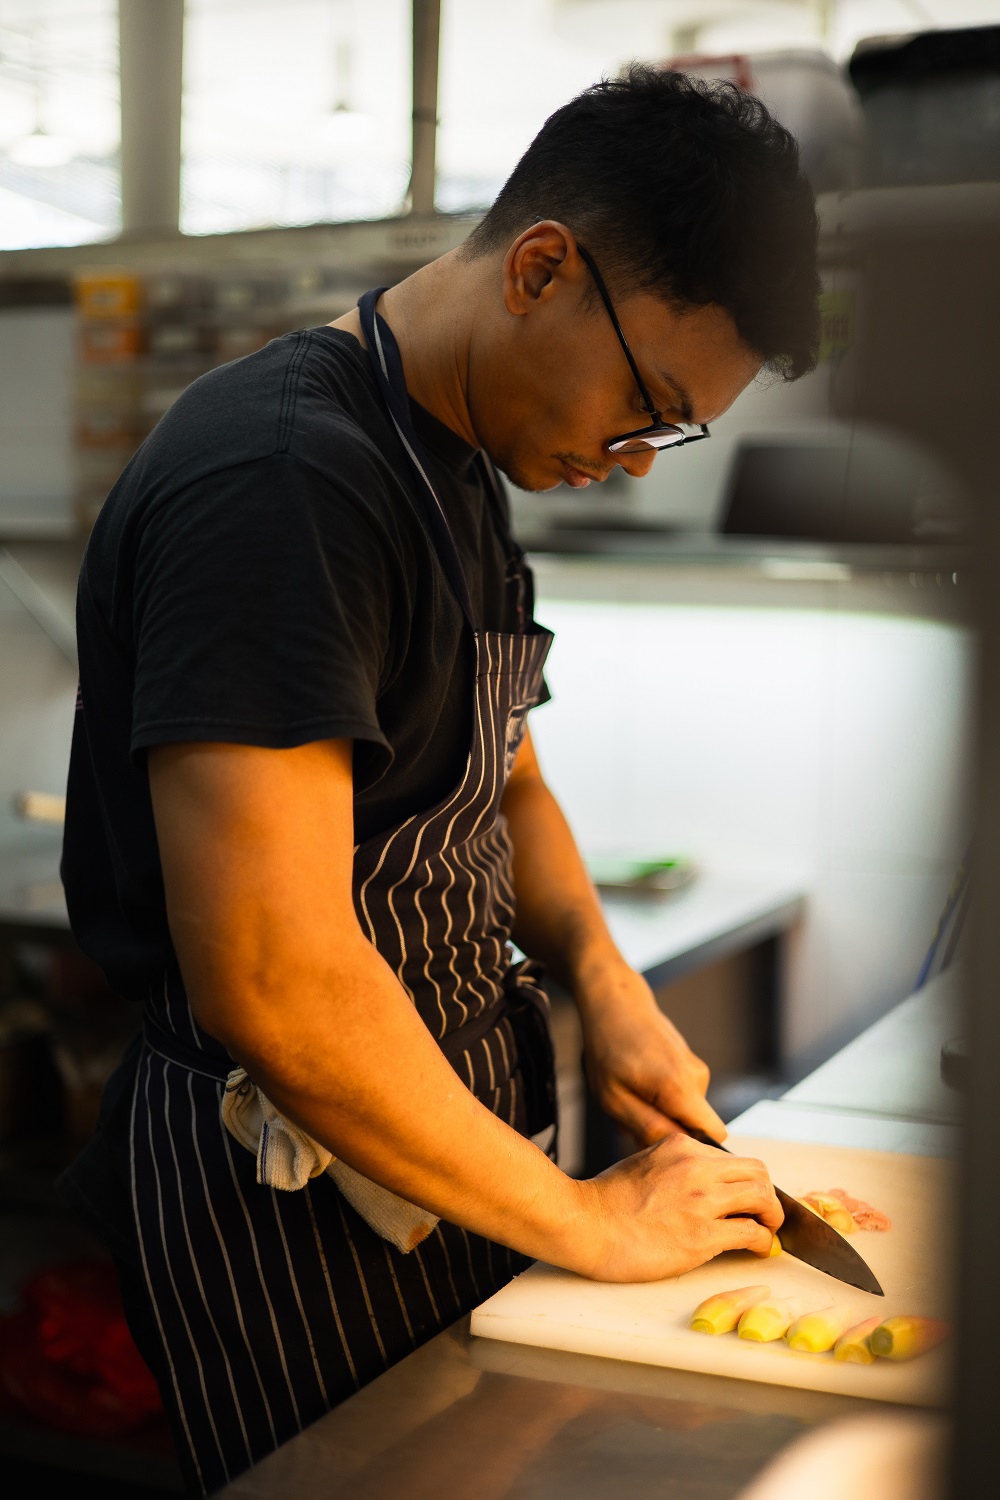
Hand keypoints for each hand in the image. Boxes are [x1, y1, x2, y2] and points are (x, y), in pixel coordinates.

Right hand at [576, 1132, 782, 1281]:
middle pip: (758, 1173)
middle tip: (766, 1215)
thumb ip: (676, 1165)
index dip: (747, 1181)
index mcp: (682, 1148)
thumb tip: (705, 1181)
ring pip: (763, 1198)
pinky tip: (757, 1249)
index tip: (748, 1199)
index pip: (733, 1159)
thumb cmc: (606, 1201)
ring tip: (767, 1231)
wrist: (585, 1226)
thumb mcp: (645, 1162)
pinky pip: (751, 1233)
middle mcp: (696, 1168)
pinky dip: (763, 1242)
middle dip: (768, 1195)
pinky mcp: (701, 1235)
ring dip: (772, 1217)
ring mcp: (701, 1201)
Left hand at [577, 961, 725, 1143]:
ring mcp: (697, 1070)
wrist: (616, 1001)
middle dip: (667, 1132)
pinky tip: (638, 1082)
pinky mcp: (691, 1065)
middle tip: (631, 1118)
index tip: (664, 1149)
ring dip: (659, 1113)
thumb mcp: (613, 1097)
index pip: (715, 1135)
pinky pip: (681, 1097)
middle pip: (696, 1128)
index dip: (693, 1150)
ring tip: (630, 1095)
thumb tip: (677, 1151)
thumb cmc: (608, 1048)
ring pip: (685, 1113)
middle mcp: (698, 1079)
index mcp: (680, 1088)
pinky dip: (661, 1099)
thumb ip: (647, 1127)